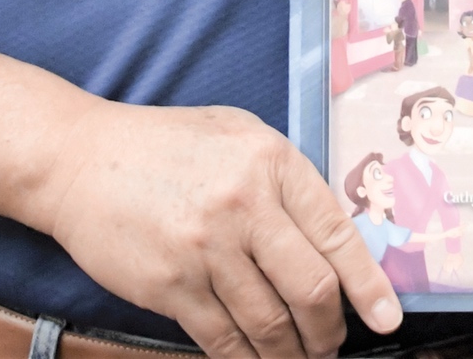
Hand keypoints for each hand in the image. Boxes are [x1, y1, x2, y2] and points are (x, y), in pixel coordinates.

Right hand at [41, 98, 402, 358]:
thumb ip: (285, 179)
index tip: (387, 318)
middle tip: (334, 344)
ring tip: (302, 358)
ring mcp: (206, 250)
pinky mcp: (170, 287)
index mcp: (272, 162)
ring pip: (269, 324)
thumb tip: (334, 234)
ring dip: (292, 354)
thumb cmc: (169, 145)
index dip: (369, 284)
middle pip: (311, 288)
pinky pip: (222, 340)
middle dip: (330, 330)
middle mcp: (245, 206)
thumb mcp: (240, 136)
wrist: (85, 161)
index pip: (338, 232)